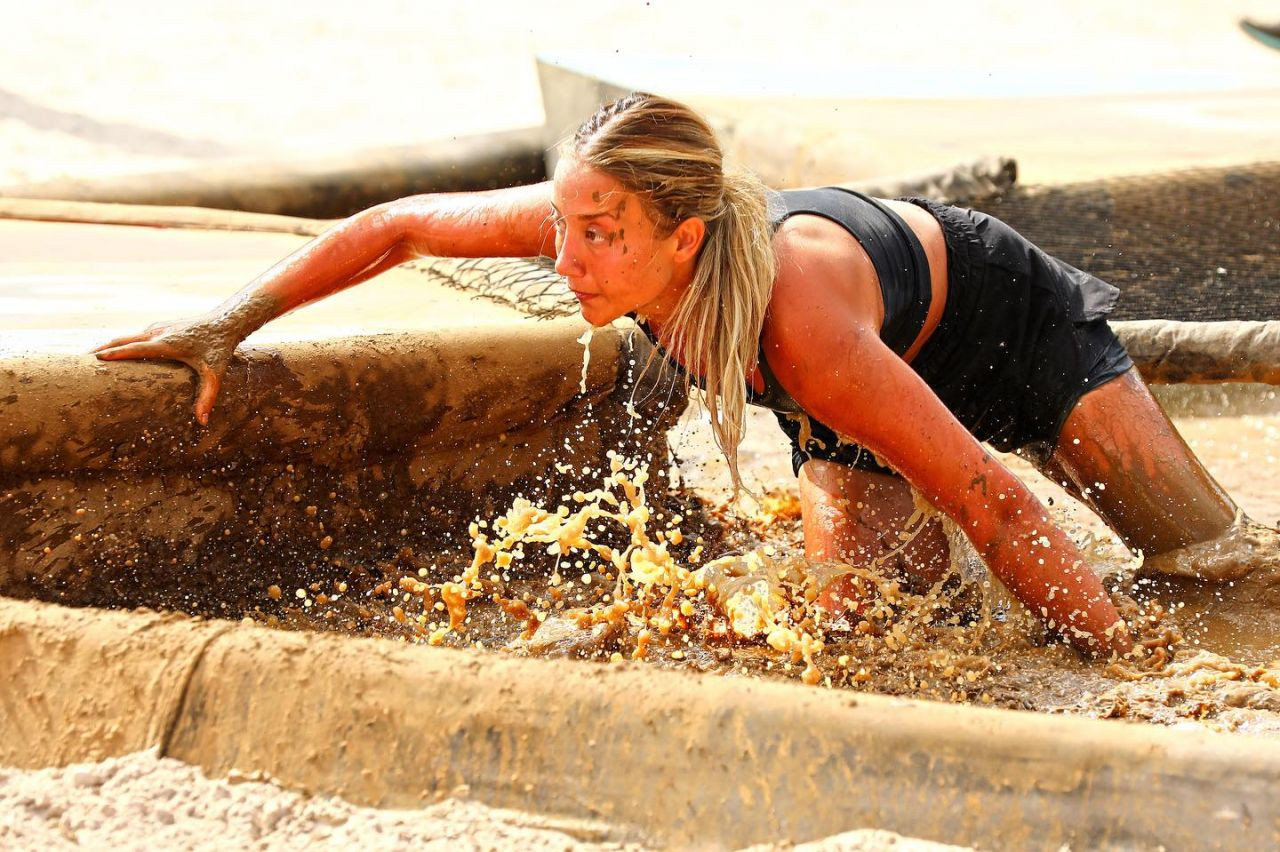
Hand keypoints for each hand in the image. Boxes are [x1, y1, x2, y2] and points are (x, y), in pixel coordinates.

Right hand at [92, 315, 240, 424]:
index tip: (94, 360)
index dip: (114, 354)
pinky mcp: (160, 327)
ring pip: (127, 336)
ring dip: (108, 345)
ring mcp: (158, 328)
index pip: (134, 348)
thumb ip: (207, 397)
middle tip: (79, 362)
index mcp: (167, 343)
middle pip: (122, 340)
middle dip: (101, 349)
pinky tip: (113, 353)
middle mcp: (158, 333)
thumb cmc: (220, 348)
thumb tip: (202, 421)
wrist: (227, 321)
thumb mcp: (215, 374)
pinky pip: (135, 336)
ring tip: (89, 359)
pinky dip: (121, 343)